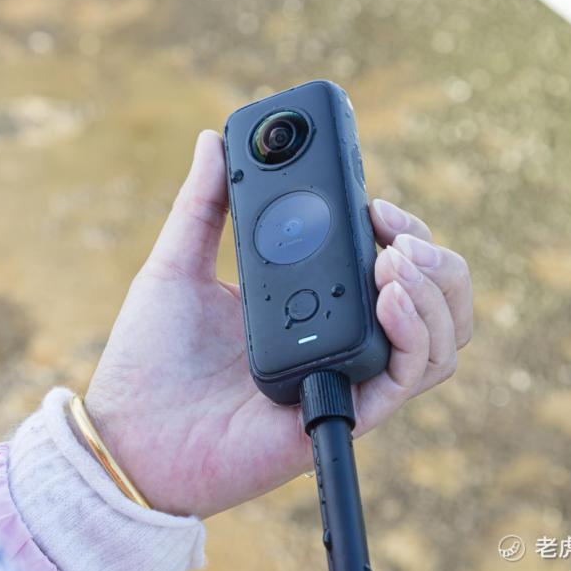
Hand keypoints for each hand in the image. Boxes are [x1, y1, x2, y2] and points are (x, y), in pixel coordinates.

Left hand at [81, 131, 472, 517]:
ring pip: (440, 339)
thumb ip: (201, 205)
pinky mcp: (343, 412)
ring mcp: (346, 376)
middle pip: (430, 300)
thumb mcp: (176, 266)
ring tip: (396, 260)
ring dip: (437, 289)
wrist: (130, 431)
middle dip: (432, 254)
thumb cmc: (149, 358)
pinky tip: (388, 295)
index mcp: (309, 303)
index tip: (375, 202)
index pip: (385, 263)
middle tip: (392, 231)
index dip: (399, 229)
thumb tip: (212, 139)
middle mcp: (338, 340)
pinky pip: (409, 376)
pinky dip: (416, 332)